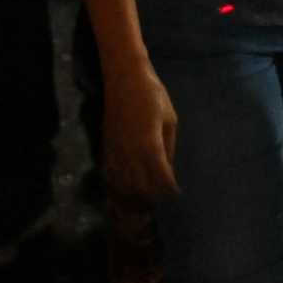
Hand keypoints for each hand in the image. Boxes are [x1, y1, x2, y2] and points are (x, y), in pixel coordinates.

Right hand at [101, 63, 180, 200]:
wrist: (124, 77)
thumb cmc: (153, 95)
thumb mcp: (170, 120)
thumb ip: (168, 148)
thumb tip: (169, 172)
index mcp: (150, 145)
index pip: (161, 180)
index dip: (170, 191)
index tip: (177, 194)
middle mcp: (131, 153)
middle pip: (141, 190)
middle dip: (153, 200)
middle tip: (163, 203)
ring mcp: (116, 152)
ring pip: (124, 187)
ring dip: (135, 199)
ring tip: (146, 205)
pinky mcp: (106, 148)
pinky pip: (110, 177)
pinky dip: (117, 190)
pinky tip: (125, 194)